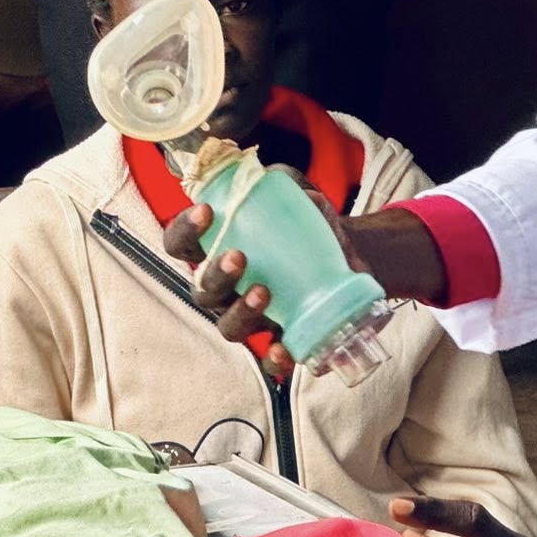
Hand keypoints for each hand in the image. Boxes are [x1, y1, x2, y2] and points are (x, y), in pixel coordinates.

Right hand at [160, 167, 354, 378]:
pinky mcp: (283, 340)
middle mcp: (227, 289)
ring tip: (263, 291)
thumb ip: (285, 183)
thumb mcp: (300, 197)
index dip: (184, 230)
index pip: (182, 244)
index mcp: (219, 250)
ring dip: (239, 311)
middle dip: (214, 275)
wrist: (354, 257)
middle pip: (201, 290)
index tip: (207, 211)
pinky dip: (272, 358)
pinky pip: (267, 361)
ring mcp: (253, 318)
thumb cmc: (311, 226)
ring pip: (228, 326)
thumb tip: (270, 175)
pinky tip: (282, 348)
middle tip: (238, 256)